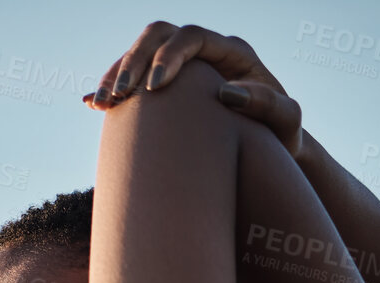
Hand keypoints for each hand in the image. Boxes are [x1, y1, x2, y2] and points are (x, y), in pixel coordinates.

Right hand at [84, 23, 304, 159]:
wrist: (269, 152)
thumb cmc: (281, 138)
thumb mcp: (286, 123)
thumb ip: (267, 104)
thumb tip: (225, 93)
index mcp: (232, 52)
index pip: (192, 37)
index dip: (168, 55)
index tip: (153, 88)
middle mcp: (204, 53)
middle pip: (158, 35)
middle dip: (133, 60)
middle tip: (120, 96)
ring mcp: (182, 69)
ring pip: (139, 53)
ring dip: (116, 75)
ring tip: (101, 105)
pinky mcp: (165, 88)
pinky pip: (133, 79)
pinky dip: (113, 89)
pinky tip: (93, 104)